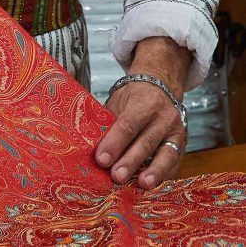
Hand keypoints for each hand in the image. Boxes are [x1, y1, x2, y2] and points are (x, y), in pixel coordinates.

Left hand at [96, 36, 190, 189]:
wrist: (159, 88)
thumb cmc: (133, 97)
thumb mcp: (118, 101)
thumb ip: (109, 123)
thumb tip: (92, 148)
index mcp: (145, 102)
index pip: (128, 124)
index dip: (114, 143)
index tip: (102, 159)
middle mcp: (164, 116)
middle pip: (146, 142)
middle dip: (130, 161)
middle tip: (116, 177)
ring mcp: (177, 132)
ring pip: (165, 155)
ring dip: (152, 172)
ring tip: (141, 185)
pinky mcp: (183, 145)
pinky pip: (174, 163)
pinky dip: (163, 176)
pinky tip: (153, 186)